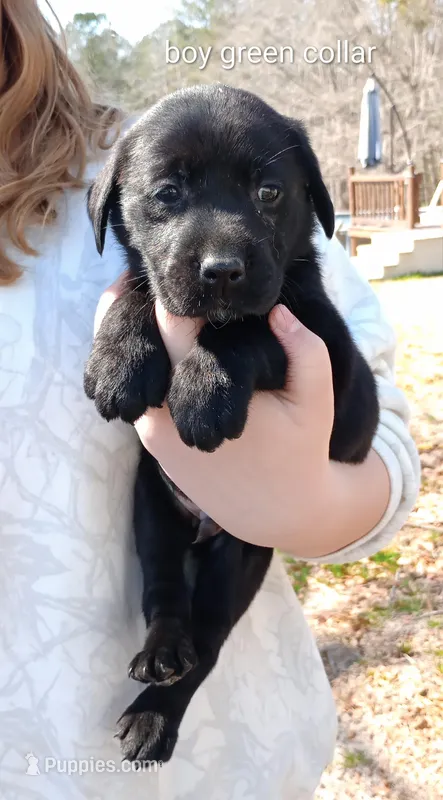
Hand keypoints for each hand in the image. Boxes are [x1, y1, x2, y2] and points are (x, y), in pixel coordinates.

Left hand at [95, 277, 388, 556]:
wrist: (279, 514)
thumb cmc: (301, 452)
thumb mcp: (317, 399)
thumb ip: (304, 348)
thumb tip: (276, 308)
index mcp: (207, 392)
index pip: (171, 326)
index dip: (166, 291)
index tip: (167, 267)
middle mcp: (169, 413)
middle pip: (137, 346)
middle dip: (133, 311)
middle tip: (129, 275)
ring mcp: (155, 432)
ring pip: (133, 373)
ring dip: (136, 342)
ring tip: (132, 302)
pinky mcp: (153, 446)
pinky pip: (140, 394)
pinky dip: (143, 371)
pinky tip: (152, 349)